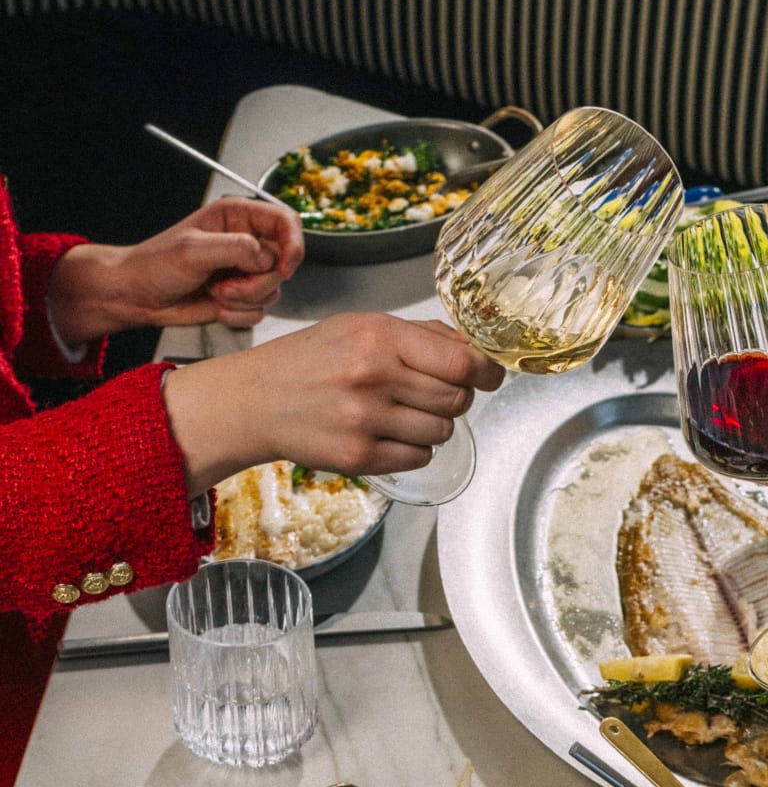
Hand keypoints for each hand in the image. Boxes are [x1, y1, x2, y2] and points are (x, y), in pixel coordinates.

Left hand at [46, 199, 304, 342]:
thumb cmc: (156, 264)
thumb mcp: (193, 250)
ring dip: (243, 300)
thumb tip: (266, 256)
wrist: (139, 296)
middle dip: (256, 283)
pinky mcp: (242, 297)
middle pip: (282, 264)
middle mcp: (246, 242)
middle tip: (224, 285)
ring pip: (272, 291)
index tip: (284, 268)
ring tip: (214, 293)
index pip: (285, 222)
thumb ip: (234, 248)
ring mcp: (245, 272)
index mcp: (237, 217)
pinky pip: (259, 312)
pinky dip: (238, 315)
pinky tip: (214, 305)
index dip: (293, 245)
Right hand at [162, 312, 504, 492]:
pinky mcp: (360, 456)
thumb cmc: (312, 360)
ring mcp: (366, 419)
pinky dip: (414, 449)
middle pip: (456, 399)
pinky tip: (388, 434)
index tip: (491, 375)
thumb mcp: (362, 328)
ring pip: (442, 432)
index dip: (486, 372)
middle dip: (454, 398)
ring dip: (433, 425)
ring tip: (400, 413)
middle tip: (429, 393)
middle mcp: (373, 376)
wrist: (257, 399)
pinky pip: (419, 458)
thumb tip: (475, 350)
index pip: (460, 362)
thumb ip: (421, 337)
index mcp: (379, 337)